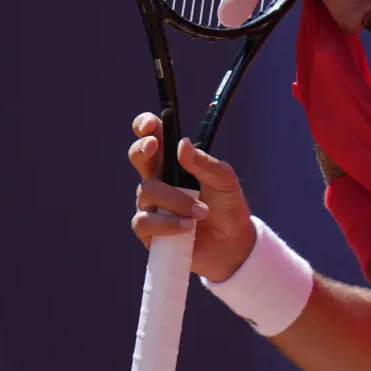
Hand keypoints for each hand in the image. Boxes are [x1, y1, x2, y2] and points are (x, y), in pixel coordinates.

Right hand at [128, 112, 257, 282]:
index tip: (149, 125)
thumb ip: (206, 163)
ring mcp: (152, 205)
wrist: (232, 244)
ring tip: (201, 212)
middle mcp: (159, 180)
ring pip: (147, 192)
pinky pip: (145, 222)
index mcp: (176, 163)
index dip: (146, 127)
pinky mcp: (150, 231)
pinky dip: (167, 224)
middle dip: (142, 149)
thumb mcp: (225, 181)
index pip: (155, 138)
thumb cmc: (228, 207)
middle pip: (138, 157)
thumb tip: (182, 144)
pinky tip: (186, 228)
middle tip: (153, 147)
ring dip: (176, 200)